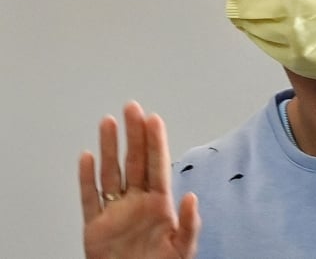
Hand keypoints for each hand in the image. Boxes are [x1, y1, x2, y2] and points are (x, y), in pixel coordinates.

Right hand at [79, 102, 200, 258]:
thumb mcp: (182, 249)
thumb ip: (189, 224)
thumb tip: (192, 198)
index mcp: (159, 205)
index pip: (156, 165)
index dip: (155, 142)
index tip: (153, 119)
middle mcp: (137, 203)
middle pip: (134, 161)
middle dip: (133, 134)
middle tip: (132, 108)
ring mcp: (115, 212)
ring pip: (111, 172)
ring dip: (109, 147)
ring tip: (109, 122)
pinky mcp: (96, 226)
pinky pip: (90, 197)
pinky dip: (86, 178)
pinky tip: (87, 157)